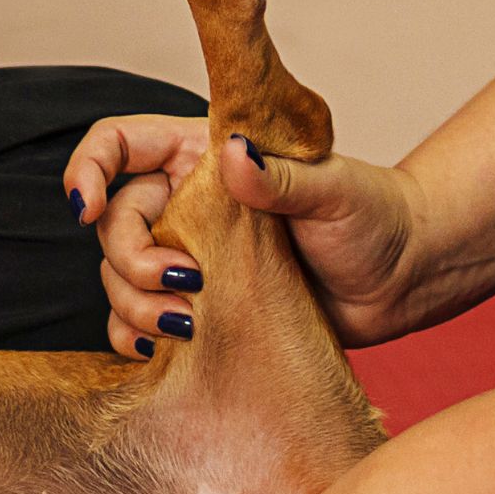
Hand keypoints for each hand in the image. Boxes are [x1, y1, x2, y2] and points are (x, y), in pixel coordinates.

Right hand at [63, 115, 427, 355]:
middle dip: (132, 260)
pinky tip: (164, 347)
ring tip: (189, 323)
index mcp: (203, 156)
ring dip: (137, 304)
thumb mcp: (333, 190)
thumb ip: (279, 175)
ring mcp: (188, 255)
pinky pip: (137, 321)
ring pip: (119, 276)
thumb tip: (233, 154)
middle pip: (114, 224)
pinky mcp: (197, 304)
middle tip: (186, 282)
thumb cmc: (377, 220)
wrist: (406, 282)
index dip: (87, 171)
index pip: (117, 146)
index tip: (87, 208)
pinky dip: (136, 336)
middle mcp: (185, 204)